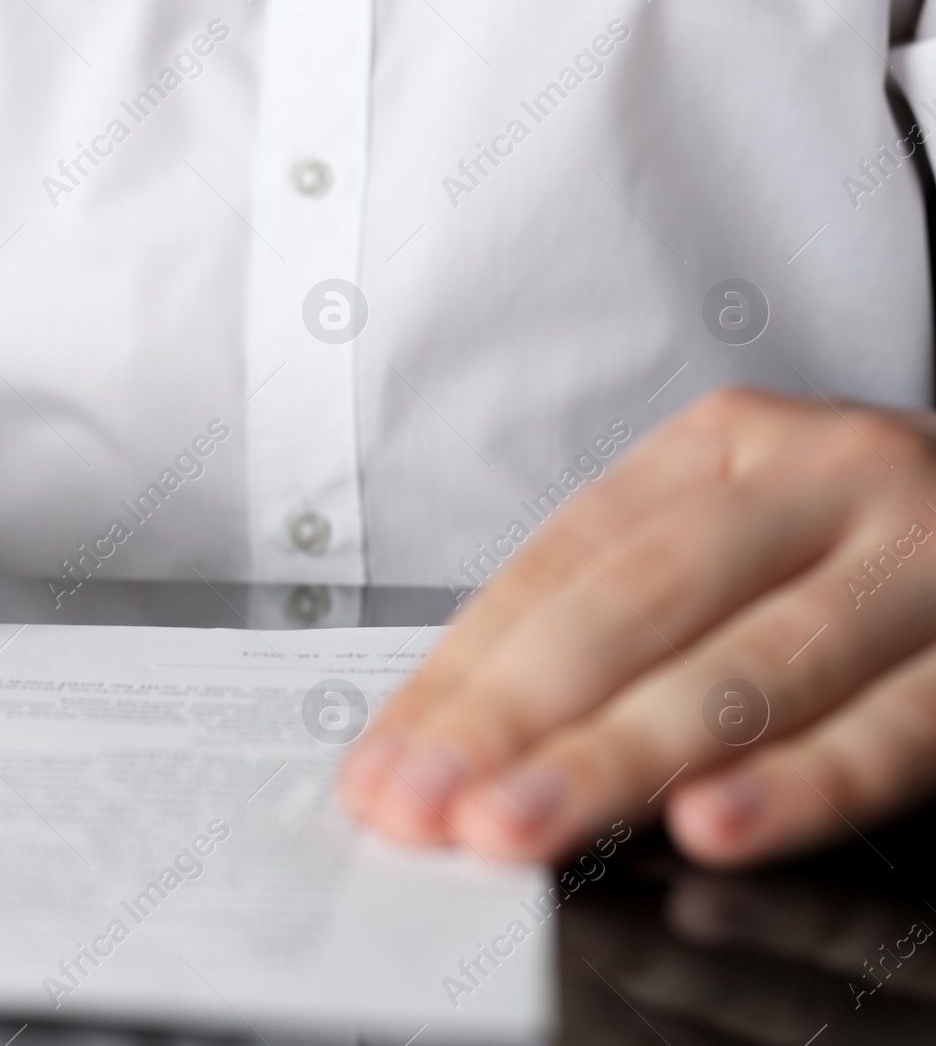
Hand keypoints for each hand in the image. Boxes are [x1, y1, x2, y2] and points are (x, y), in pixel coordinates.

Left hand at [340, 387, 935, 866]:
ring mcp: (916, 555)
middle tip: (435, 805)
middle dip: (519, 715)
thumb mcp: (734, 544)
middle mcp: (817, 480)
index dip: (464, 673)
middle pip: (638, 601)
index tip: (391, 765)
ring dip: (624, 756)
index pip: (558, 564)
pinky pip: (894, 724)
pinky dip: (799, 782)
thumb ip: (619, 625)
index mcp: (721, 449)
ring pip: (752, 663)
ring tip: (526, 822)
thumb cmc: (855, 553)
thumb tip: (460, 745)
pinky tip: (715, 824)